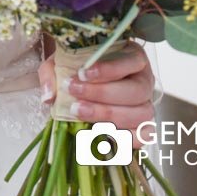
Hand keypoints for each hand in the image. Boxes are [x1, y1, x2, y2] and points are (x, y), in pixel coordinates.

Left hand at [39, 43, 156, 138]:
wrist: (85, 84)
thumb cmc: (78, 68)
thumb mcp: (62, 62)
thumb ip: (53, 74)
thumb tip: (49, 98)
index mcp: (132, 57)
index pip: (130, 61)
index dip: (109, 69)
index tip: (82, 74)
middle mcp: (144, 80)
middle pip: (136, 90)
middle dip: (103, 95)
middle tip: (75, 96)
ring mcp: (146, 104)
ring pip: (141, 114)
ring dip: (109, 116)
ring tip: (80, 113)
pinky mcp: (144, 126)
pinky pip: (145, 136)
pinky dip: (126, 138)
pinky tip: (102, 133)